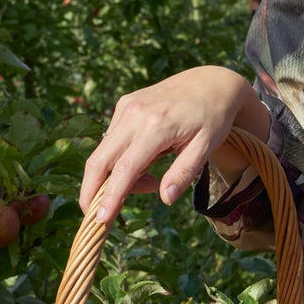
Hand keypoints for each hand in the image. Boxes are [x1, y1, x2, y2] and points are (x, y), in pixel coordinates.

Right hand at [79, 65, 270, 222]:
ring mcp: (125, 107)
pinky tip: (147, 163)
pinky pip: (112, 140)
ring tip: (151, 181)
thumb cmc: (213, 119)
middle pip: (99, 160)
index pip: (124, 169)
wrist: (210, 83)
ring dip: (114, 177)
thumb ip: (184, 173)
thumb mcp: (206, 148)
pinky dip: (119, 160)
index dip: (110, 197)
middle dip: (91, 192)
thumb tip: (165, 198)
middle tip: (95, 216)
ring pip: (103, 152)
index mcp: (155, 127)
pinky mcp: (124, 105)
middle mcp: (134, 114)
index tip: (100, 220)